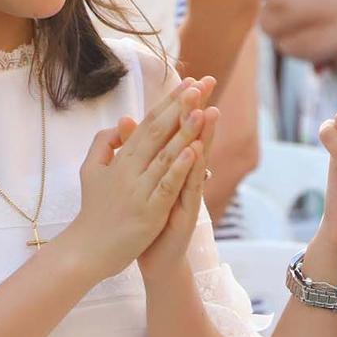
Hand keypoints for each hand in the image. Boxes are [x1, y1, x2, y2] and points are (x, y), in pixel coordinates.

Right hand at [66, 78, 206, 279]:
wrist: (86, 249)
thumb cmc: (94, 209)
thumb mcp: (91, 170)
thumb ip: (104, 144)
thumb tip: (123, 121)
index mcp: (120, 159)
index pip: (148, 124)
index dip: (169, 103)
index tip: (189, 82)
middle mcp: (129, 170)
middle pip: (158, 132)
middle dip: (181, 107)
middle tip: (201, 84)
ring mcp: (139, 191)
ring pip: (165, 156)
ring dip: (184, 132)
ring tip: (201, 110)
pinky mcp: (148, 212)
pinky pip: (166, 186)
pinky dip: (179, 168)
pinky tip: (194, 151)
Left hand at [138, 83, 219, 286]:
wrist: (155, 258)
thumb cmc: (147, 220)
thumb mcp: (138, 180)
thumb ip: (134, 150)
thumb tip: (126, 120)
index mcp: (169, 166)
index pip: (176, 129)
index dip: (181, 105)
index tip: (189, 78)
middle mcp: (183, 175)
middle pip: (191, 137)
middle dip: (198, 110)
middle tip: (208, 83)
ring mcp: (187, 193)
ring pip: (196, 160)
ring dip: (204, 135)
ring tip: (210, 110)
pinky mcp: (186, 212)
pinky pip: (190, 188)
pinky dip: (194, 170)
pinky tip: (197, 152)